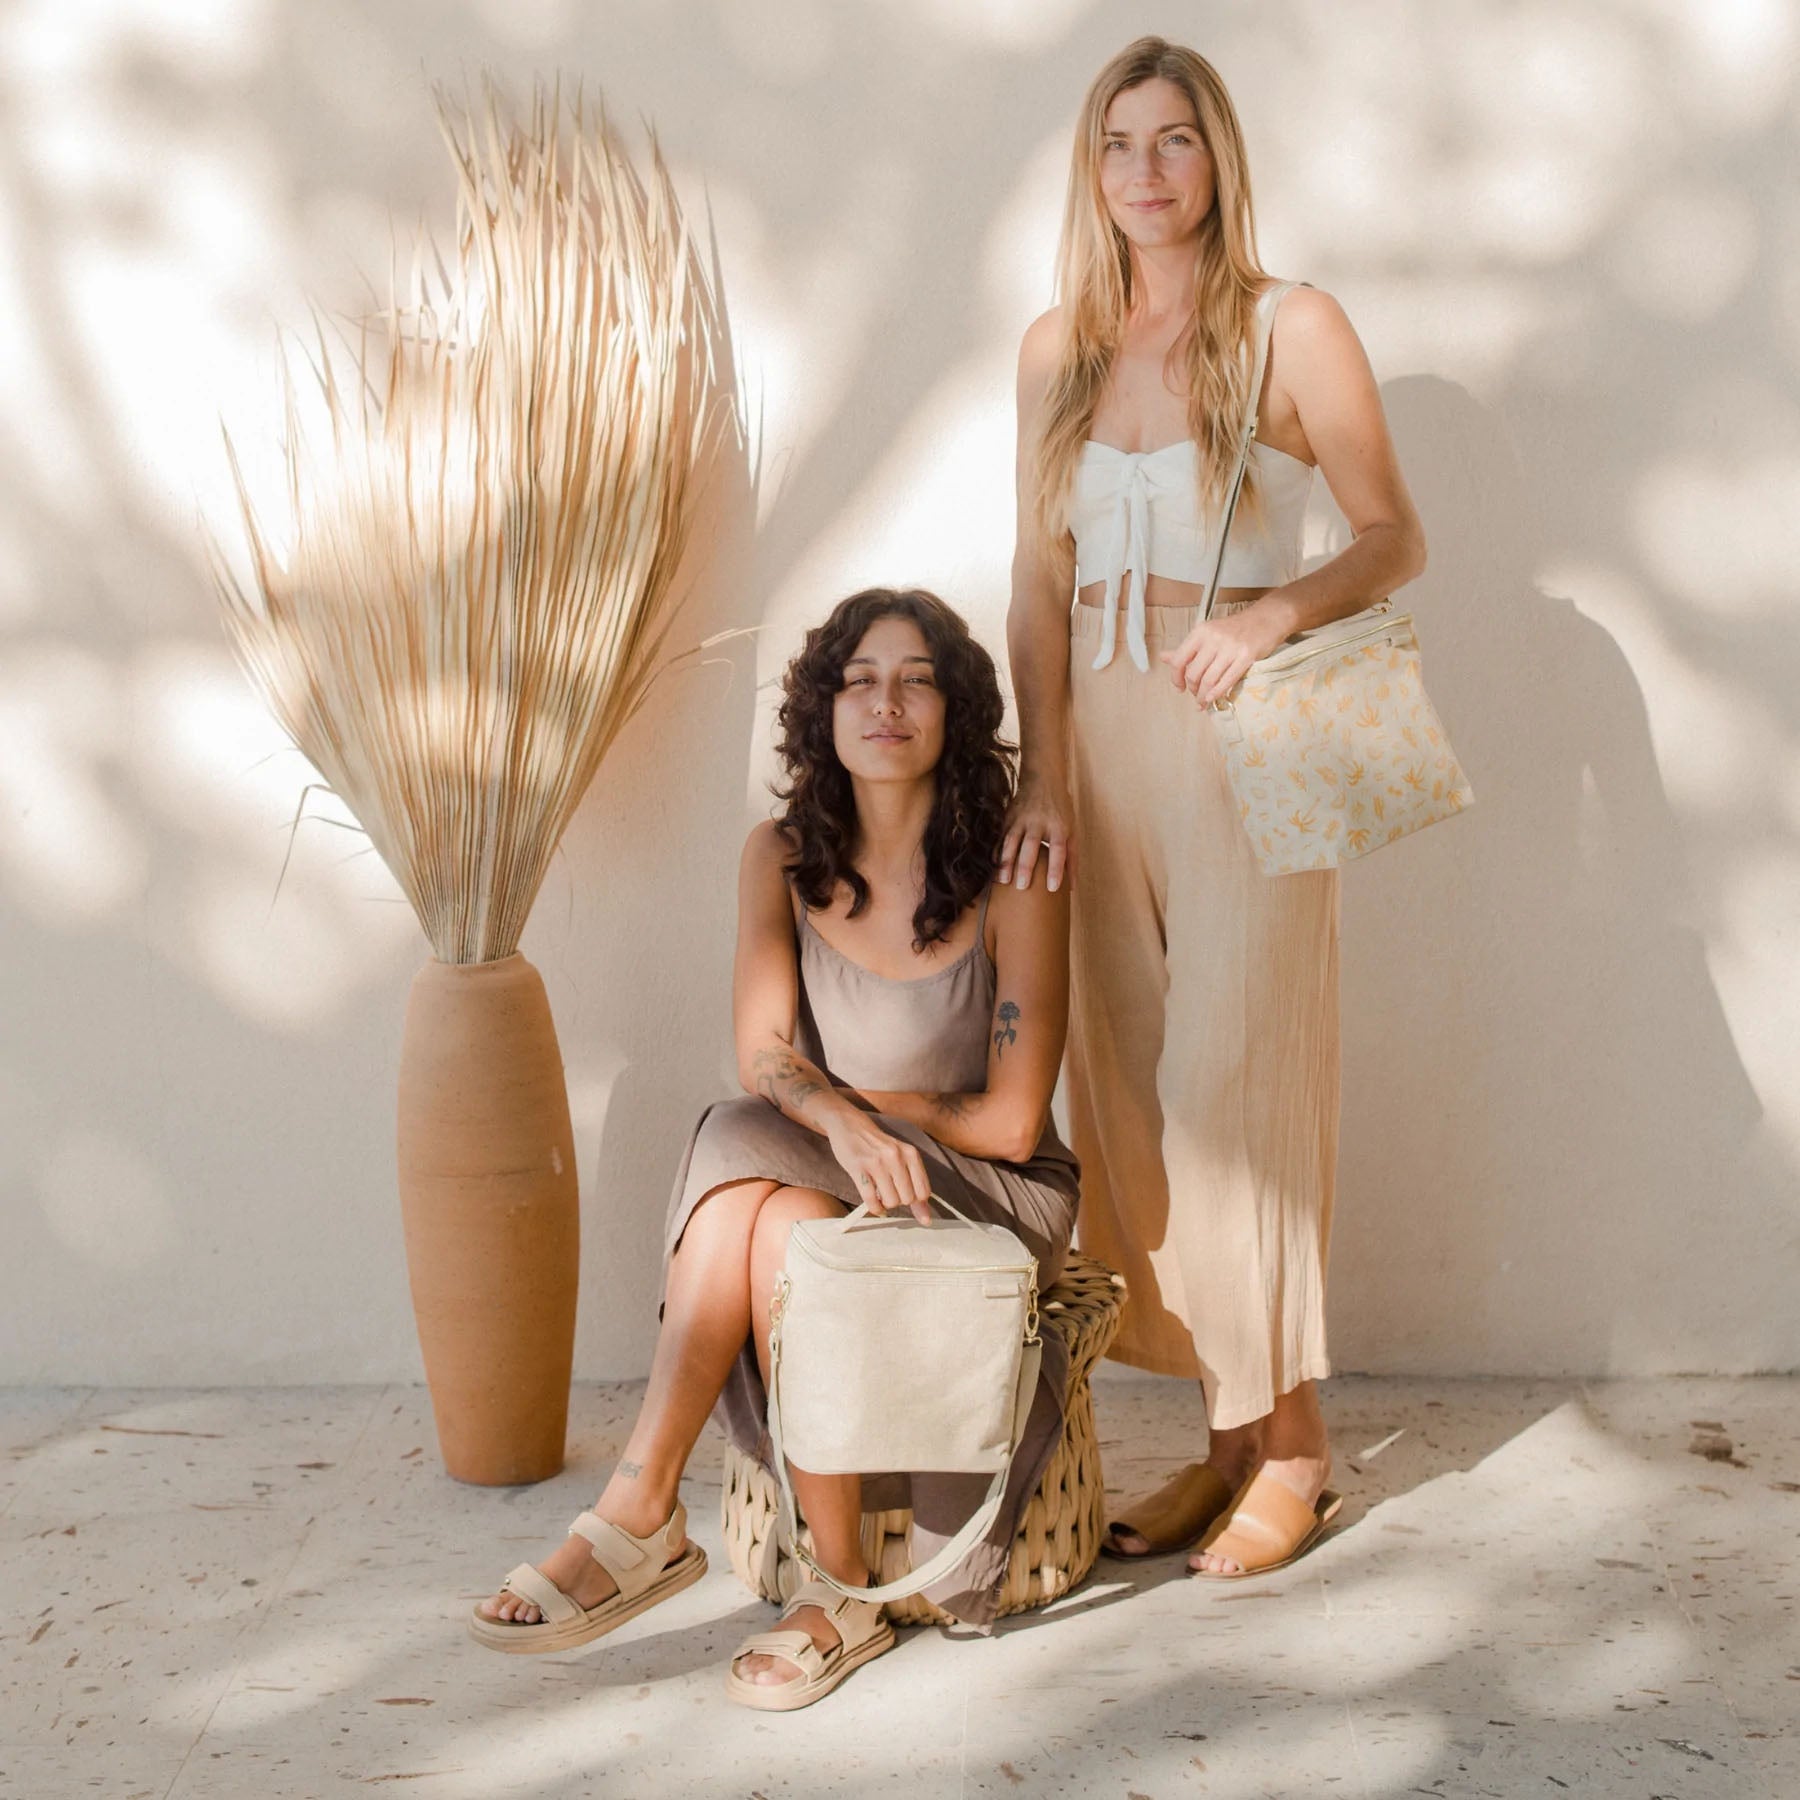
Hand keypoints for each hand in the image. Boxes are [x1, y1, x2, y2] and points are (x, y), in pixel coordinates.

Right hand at [825, 1110, 932, 1221]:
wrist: (851, 1126)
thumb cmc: (878, 1147)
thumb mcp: (901, 1159)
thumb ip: (915, 1186)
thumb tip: (926, 1218)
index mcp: (911, 1154)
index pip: (924, 1192)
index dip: (915, 1200)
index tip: (905, 1196)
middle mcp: (896, 1157)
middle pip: (907, 1199)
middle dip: (899, 1201)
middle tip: (890, 1192)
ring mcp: (877, 1162)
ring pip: (890, 1201)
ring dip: (885, 1204)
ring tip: (881, 1194)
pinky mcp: (858, 1168)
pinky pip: (871, 1200)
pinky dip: (874, 1208)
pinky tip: (874, 1204)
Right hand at [999, 771, 1072, 891]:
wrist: (1042, 778)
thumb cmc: (1060, 809)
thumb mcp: (1071, 830)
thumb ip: (1071, 858)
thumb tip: (1073, 887)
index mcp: (1058, 826)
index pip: (1058, 850)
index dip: (1056, 869)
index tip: (1053, 888)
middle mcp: (1039, 822)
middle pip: (1031, 845)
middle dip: (1026, 866)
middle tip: (1022, 886)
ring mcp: (1021, 819)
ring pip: (1011, 841)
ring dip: (1007, 861)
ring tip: (1003, 881)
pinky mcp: (1008, 818)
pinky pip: (1000, 837)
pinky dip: (996, 852)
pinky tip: (993, 867)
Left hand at [1160, 600, 1294, 706]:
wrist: (1265, 620)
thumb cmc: (1235, 629)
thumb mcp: (1207, 634)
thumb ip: (1187, 649)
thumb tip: (1163, 658)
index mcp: (1200, 632)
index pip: (1178, 660)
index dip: (1176, 678)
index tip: (1179, 687)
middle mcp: (1213, 638)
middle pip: (1193, 673)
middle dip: (1192, 689)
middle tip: (1195, 695)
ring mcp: (1230, 647)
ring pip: (1208, 680)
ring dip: (1203, 696)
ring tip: (1203, 702)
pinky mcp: (1246, 656)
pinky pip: (1226, 681)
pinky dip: (1216, 694)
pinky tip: (1212, 699)